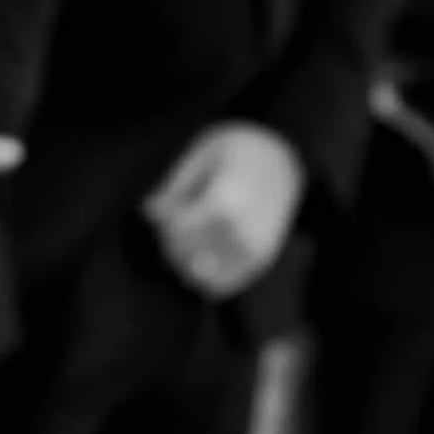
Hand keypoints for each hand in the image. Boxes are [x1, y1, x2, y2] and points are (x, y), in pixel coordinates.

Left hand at [144, 121, 305, 298]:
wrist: (285, 157)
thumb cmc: (239, 149)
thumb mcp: (201, 154)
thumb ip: (173, 187)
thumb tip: (148, 213)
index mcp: (225, 203)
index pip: (176, 230)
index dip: (163, 221)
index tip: (164, 207)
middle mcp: (241, 232)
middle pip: (185, 255)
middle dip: (169, 241)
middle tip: (172, 221)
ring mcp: (253, 251)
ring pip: (200, 276)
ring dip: (184, 262)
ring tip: (186, 238)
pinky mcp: (261, 260)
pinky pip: (223, 285)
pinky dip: (203, 278)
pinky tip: (198, 257)